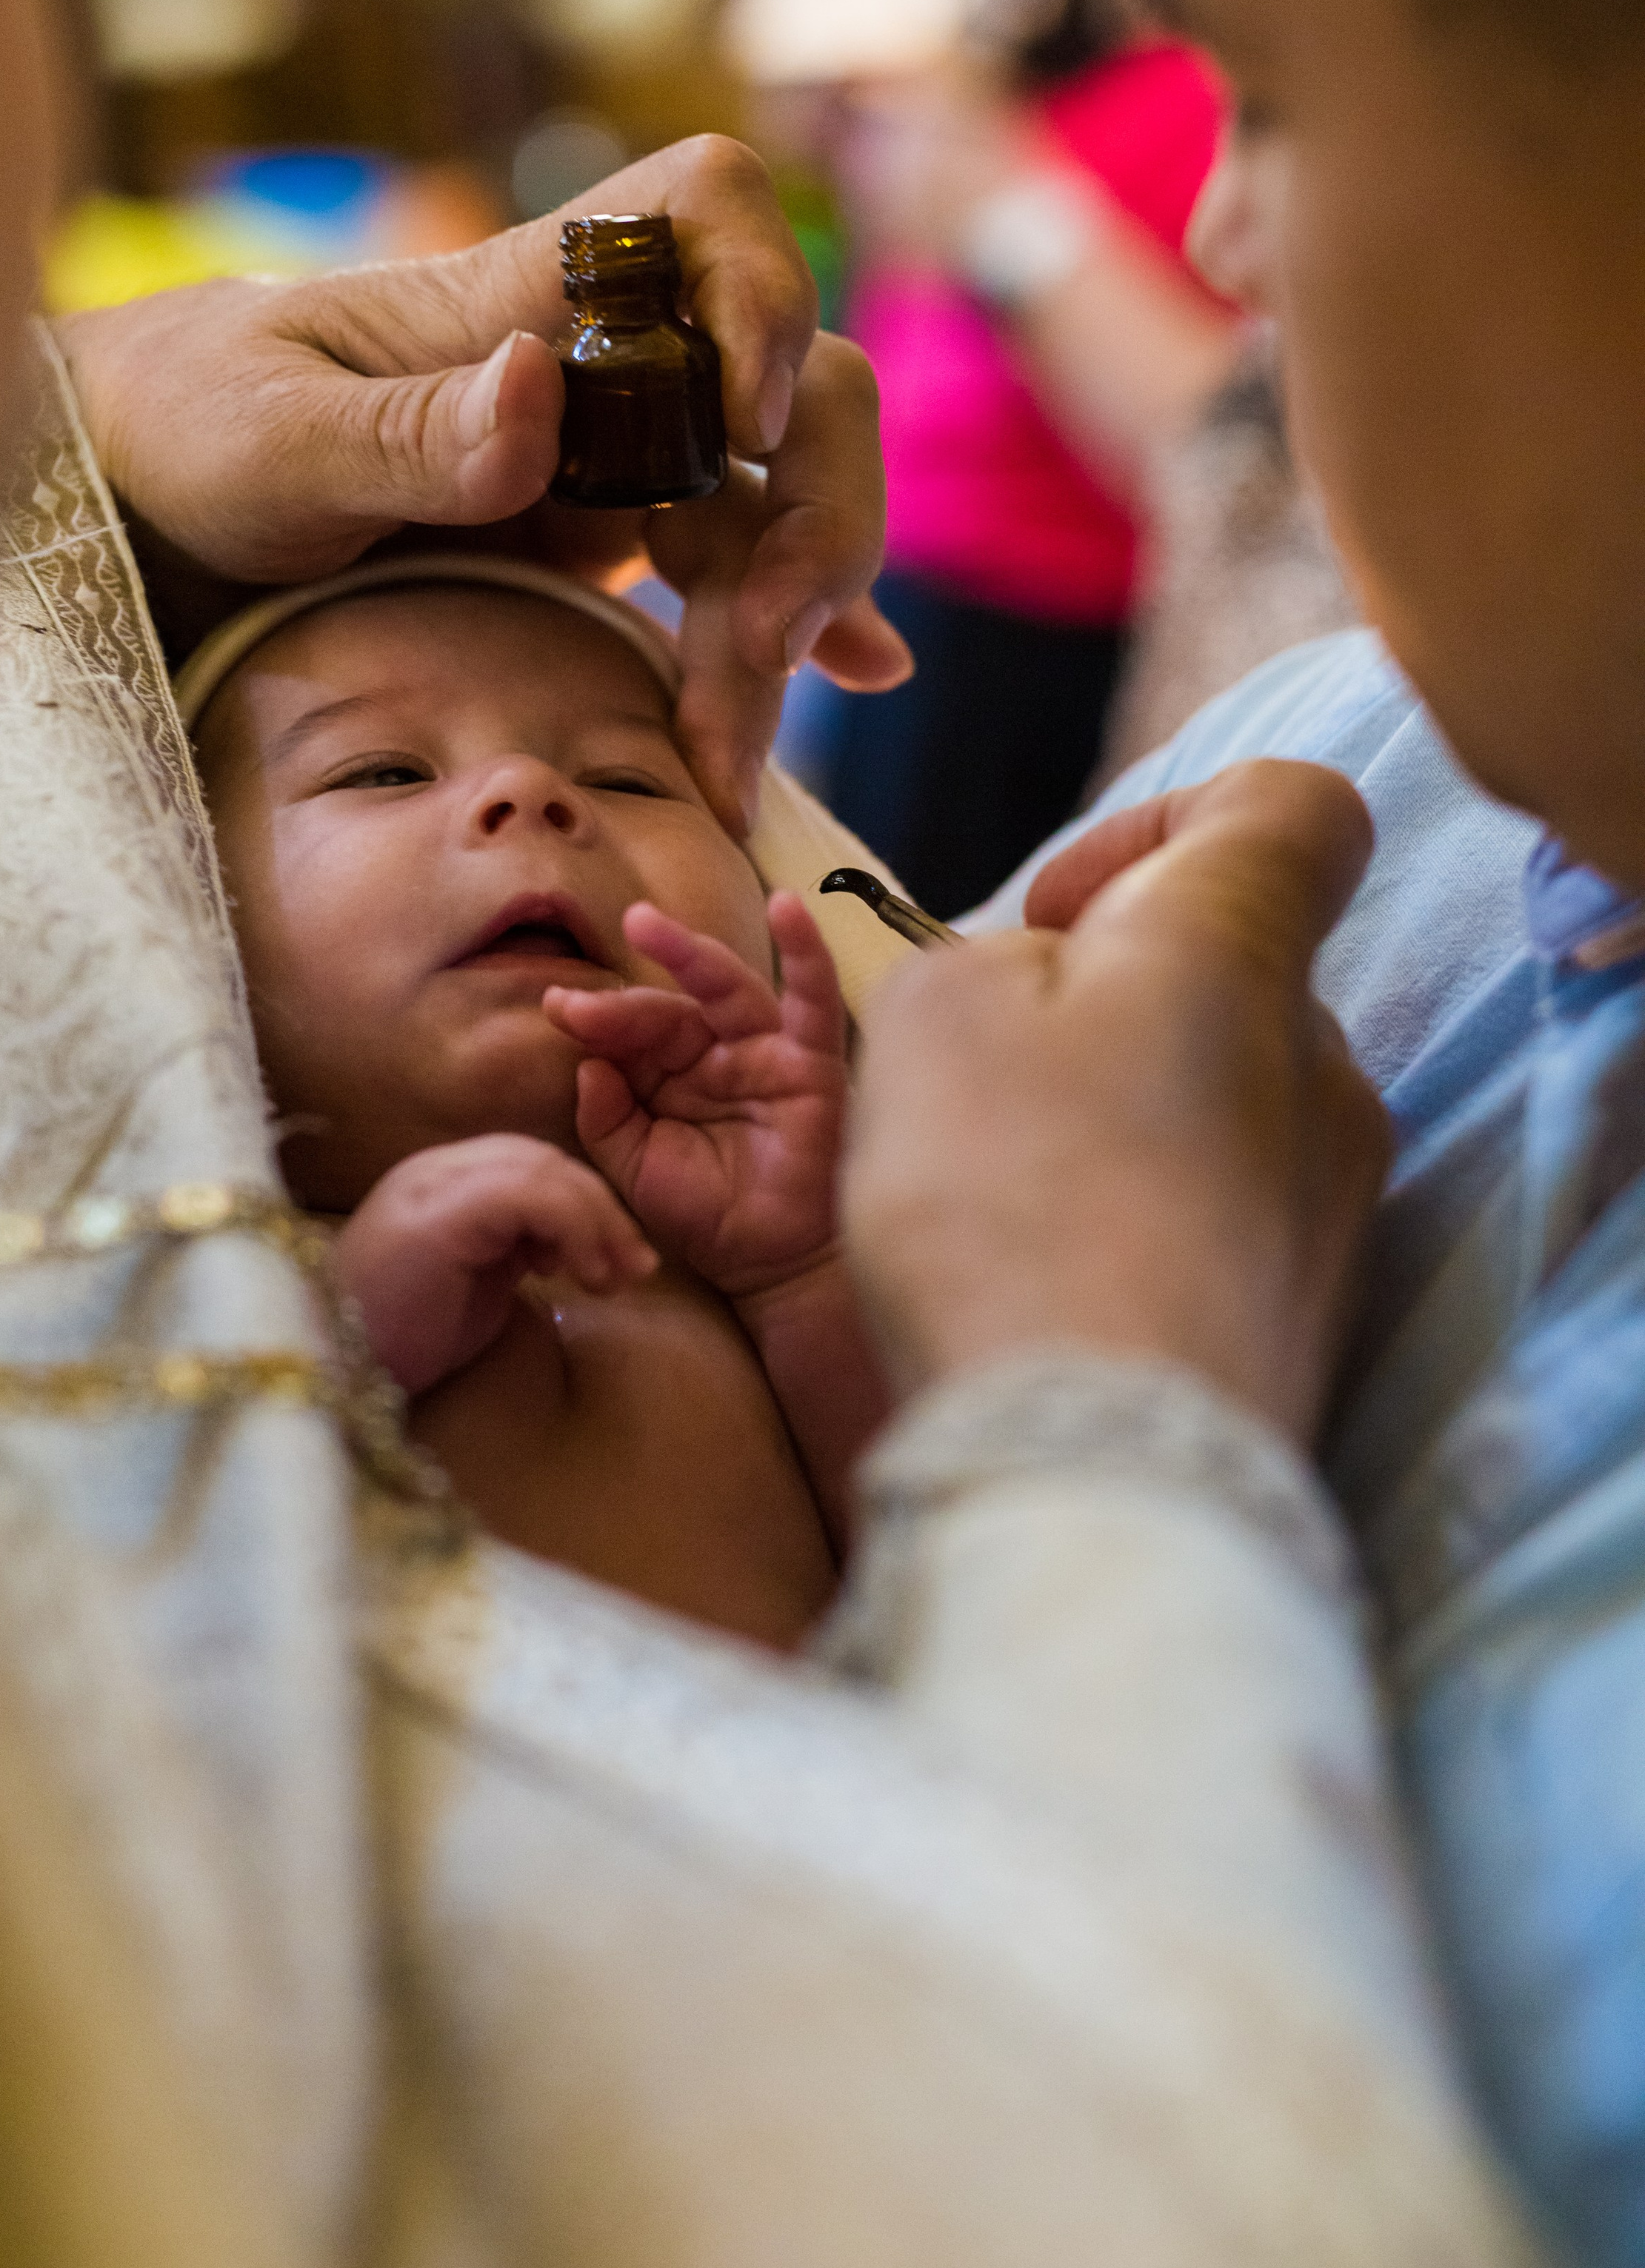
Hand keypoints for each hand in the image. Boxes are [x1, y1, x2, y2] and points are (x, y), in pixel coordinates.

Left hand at [54, 135, 908, 828]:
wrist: (130, 504)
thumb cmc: (180, 435)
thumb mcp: (265, 444)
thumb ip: (403, 433)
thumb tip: (540, 388)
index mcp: (520, 299)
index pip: (701, 210)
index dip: (762, 291)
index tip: (739, 420)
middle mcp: (597, 369)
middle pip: (794, 381)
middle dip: (811, 515)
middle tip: (762, 651)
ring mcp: (612, 462)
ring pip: (778, 497)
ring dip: (795, 615)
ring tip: (730, 753)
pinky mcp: (602, 548)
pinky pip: (736, 571)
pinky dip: (802, 625)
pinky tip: (846, 678)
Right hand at [336, 1135, 657, 1396]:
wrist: (329, 1379)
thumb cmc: (397, 1349)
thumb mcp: (474, 1292)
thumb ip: (516, 1255)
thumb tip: (578, 1253)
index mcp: (441, 1184)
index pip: (530, 1164)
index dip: (586, 1203)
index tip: (621, 1262)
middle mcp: (434, 1172)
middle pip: (542, 1158)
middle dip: (602, 1210)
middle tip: (636, 1269)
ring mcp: (431, 1187)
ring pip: (542, 1169)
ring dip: (595, 1222)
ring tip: (614, 1278)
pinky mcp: (437, 1217)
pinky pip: (528, 1194)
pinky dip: (572, 1227)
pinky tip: (579, 1274)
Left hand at [542, 891, 845, 1305]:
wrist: (770, 1267)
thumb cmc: (707, 1215)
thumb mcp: (636, 1169)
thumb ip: (607, 1120)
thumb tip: (586, 1066)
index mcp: (672, 1071)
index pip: (633, 1031)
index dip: (596, 1018)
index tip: (557, 1008)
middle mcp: (717, 1051)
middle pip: (671, 1006)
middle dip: (626, 992)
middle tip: (584, 974)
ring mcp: (766, 1052)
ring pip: (728, 989)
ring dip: (690, 952)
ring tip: (648, 924)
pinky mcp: (813, 1063)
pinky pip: (813, 1001)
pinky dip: (807, 954)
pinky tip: (789, 907)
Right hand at [843, 762, 1391, 1443]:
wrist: (1101, 1461)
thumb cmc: (1008, 1204)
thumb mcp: (932, 1016)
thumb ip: (990, 959)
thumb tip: (1048, 993)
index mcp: (1240, 948)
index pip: (1291, 805)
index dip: (1164, 816)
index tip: (1055, 909)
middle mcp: (1323, 1059)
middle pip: (1226, 970)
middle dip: (1103, 996)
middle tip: (986, 1075)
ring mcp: (1336, 1194)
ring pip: (1218, 1099)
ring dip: (1116, 1116)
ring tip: (1002, 1197)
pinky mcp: (1317, 1307)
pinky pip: (1222, 1216)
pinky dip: (1141, 1221)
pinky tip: (1055, 1283)